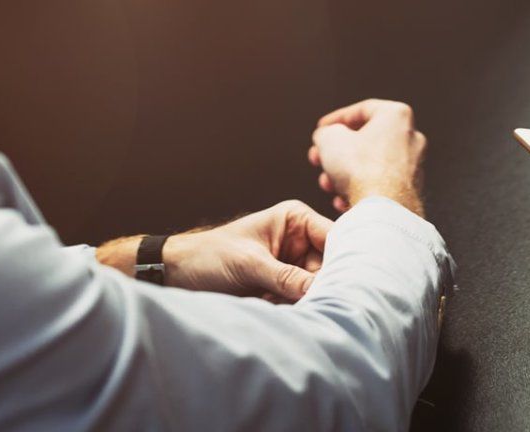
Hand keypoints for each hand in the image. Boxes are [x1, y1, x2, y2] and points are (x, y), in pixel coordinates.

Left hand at [163, 200, 332, 302]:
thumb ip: (285, 277)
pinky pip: (301, 300)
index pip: (333, 237)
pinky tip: (275, 310)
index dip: (343, 259)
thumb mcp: (248, 264)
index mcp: (295, 219)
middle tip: (312, 302)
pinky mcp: (283, 288)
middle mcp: (299, 240)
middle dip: (320, 286)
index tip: (349, 282)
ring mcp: (292, 265)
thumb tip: (319, 290)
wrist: (180, 275)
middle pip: (329, 266)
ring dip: (304, 300)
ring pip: (316, 287)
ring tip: (281, 305)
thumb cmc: (210, 256)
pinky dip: (293, 309)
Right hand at [309, 99, 426, 214]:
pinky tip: (343, 200)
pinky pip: (380, 186)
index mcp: (397, 116)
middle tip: (320, 158)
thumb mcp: (329, 139)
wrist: (383, 212)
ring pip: (371, 165)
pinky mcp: (410, 191)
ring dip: (345, 173)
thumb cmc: (362, 171)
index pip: (362, 110)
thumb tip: (326, 137)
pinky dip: (360, 190)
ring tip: (328, 183)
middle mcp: (411, 138)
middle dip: (338, 152)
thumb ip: (326, 132)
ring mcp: (414, 167)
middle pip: (366, 140)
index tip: (322, 129)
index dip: (336, 120)